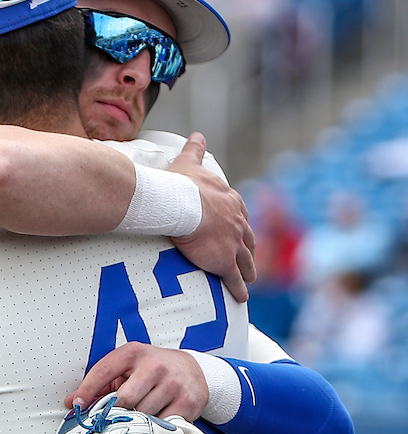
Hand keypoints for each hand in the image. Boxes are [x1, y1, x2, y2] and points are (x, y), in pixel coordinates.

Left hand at [65, 343, 208, 420]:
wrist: (192, 370)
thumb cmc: (153, 370)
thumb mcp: (127, 368)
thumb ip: (101, 384)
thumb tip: (72, 402)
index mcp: (134, 353)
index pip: (103, 371)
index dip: (87, 390)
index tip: (77, 406)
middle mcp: (154, 365)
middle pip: (125, 398)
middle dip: (117, 410)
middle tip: (116, 416)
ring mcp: (172, 384)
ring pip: (144, 414)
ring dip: (137, 420)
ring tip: (139, 415)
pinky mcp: (187, 402)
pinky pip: (162, 423)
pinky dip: (156, 427)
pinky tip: (156, 420)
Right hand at [167, 133, 255, 302]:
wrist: (181, 205)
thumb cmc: (182, 184)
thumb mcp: (191, 163)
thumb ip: (196, 150)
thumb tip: (197, 135)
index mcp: (231, 201)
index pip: (239, 214)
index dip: (240, 224)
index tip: (240, 229)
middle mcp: (238, 222)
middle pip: (248, 238)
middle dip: (249, 249)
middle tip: (250, 257)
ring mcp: (234, 244)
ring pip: (246, 261)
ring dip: (249, 271)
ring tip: (251, 279)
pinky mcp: (225, 262)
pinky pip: (234, 279)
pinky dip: (239, 289)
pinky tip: (242, 298)